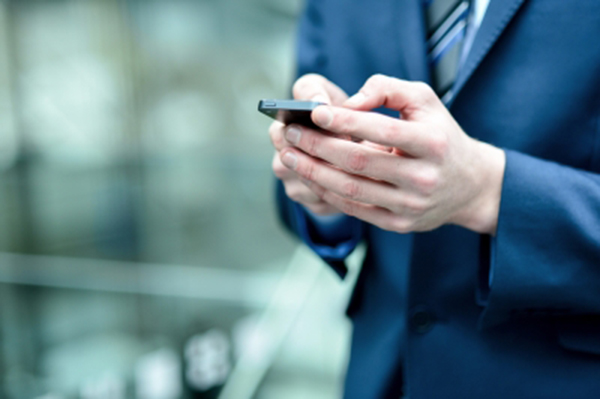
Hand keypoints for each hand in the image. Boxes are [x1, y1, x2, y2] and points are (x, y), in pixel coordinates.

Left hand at [279, 75, 505, 234]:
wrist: (470, 186)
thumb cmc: (440, 136)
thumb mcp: (425, 101)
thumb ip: (387, 89)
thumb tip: (347, 102)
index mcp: (432, 142)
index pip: (381, 129)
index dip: (344, 120)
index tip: (313, 112)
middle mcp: (423, 177)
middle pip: (358, 162)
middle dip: (317, 147)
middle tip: (289, 134)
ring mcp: (411, 205)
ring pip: (350, 190)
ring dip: (313, 172)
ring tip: (289, 155)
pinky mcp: (400, 224)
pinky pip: (355, 210)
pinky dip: (327, 193)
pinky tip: (309, 177)